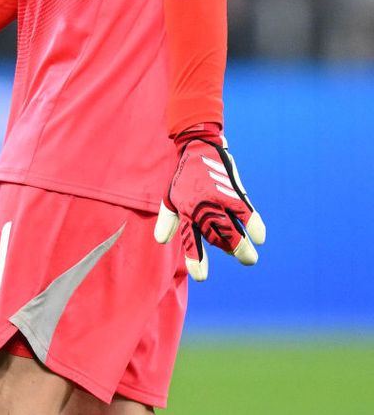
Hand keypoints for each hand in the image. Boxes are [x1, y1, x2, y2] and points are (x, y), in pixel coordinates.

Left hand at [154, 131, 264, 280]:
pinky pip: (245, 211)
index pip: (189, 239)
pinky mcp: (232, 191)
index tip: (201, 276)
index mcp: (185, 211)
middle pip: (216, 237)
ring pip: (232, 229)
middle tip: (242, 262)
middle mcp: (201, 208)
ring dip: (242, 246)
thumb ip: (167, 220)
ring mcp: (218, 200)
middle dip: (229, 251)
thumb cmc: (184, 175)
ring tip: (249, 259)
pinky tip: (260, 237)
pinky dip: (254, 224)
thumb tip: (161, 240)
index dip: (195, 259)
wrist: (197, 145)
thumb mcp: (170, 197)